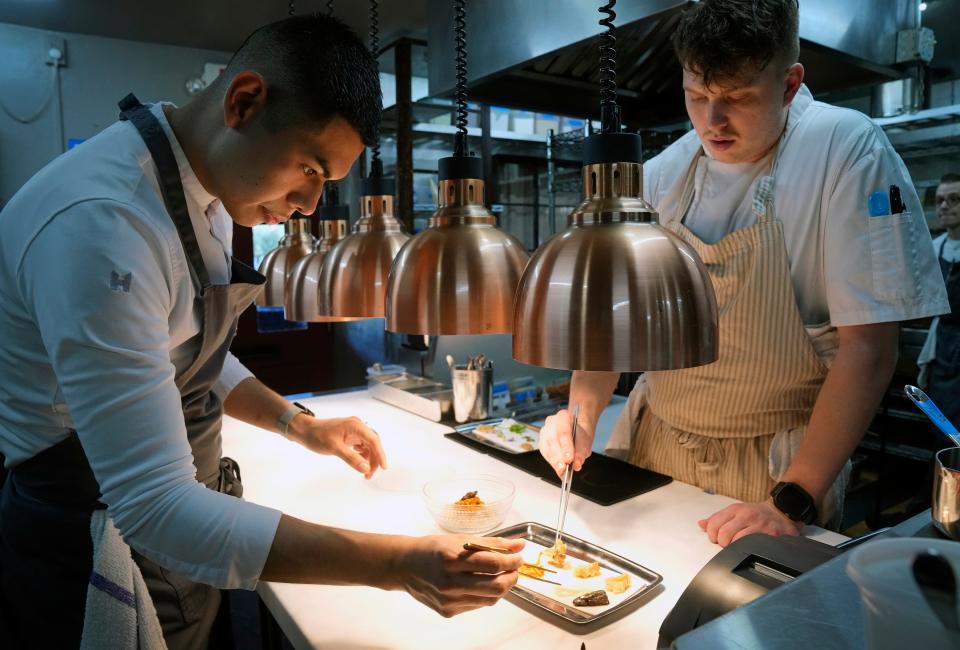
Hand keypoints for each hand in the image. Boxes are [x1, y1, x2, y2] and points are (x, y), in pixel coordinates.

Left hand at [289, 415, 387, 478]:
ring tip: (365, 473)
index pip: (373, 440)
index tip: (384, 467)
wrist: (305, 431)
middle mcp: (357, 427)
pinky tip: (360, 464)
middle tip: (370, 474)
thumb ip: (351, 458)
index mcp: (355, 425)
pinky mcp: (350, 437)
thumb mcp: (334, 448)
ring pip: (368, 446)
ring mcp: (354, 431)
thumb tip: (365, 468)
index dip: (380, 454)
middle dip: (374, 459)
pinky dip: (362, 456)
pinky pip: (361, 447)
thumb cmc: (317, 436)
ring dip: (369, 459)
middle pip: (373, 444)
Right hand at [395, 535, 524, 617]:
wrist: (405, 567)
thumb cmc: (433, 549)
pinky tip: (483, 584)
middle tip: (515, 568)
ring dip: (502, 586)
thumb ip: (492, 543)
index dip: (511, 560)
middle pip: (495, 586)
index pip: (492, 563)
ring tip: (502, 575)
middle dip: (512, 577)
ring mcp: (448, 600)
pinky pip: (478, 604)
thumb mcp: (461, 540)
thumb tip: (519, 545)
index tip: (519, 557)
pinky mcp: (448, 611)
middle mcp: (449, 582)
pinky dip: (486, 594)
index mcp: (451, 559)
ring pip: (490, 599)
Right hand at [539, 408, 593, 477]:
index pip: (563, 431)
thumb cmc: (580, 435)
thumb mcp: (585, 442)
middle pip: (552, 440)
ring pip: (546, 447)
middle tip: (564, 468)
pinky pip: (545, 453)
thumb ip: (581, 452)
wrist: (577, 432)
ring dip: (554, 461)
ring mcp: (544, 432)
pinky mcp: (542, 442)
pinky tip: (559, 470)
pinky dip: (552, 463)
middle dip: (558, 456)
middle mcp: (551, 422)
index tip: (569, 459)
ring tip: (562, 472)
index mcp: (563, 416)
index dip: (565, 446)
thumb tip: (576, 464)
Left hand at [698, 500, 802, 546]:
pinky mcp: (771, 535)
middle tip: (727, 545)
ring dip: (735, 548)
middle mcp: (747, 515)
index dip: (712, 535)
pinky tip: (749, 549)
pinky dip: (749, 550)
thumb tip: (701, 525)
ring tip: (737, 547)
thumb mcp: (735, 511)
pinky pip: (754, 547)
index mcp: (736, 509)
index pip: (714, 523)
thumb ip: (717, 518)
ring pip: (738, 541)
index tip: (715, 539)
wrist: (781, 513)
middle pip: (724, 534)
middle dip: (722, 544)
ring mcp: (759, 525)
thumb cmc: (755, 514)